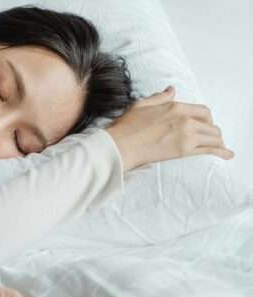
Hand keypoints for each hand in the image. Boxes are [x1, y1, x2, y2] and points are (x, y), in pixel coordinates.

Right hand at [105, 85, 233, 171]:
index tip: (205, 124)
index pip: (203, 111)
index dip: (207, 118)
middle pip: (211, 124)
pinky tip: (227, 155)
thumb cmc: (126, 127)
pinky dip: (221, 152)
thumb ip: (160, 97)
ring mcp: (186, 134)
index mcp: (175, 107)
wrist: (121, 145)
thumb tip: (171, 90)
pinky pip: (210, 149)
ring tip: (219, 147)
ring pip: (213, 137)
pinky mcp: (184, 150)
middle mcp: (185, 119)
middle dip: (212, 131)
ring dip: (217, 142)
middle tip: (210, 138)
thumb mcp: (142, 105)